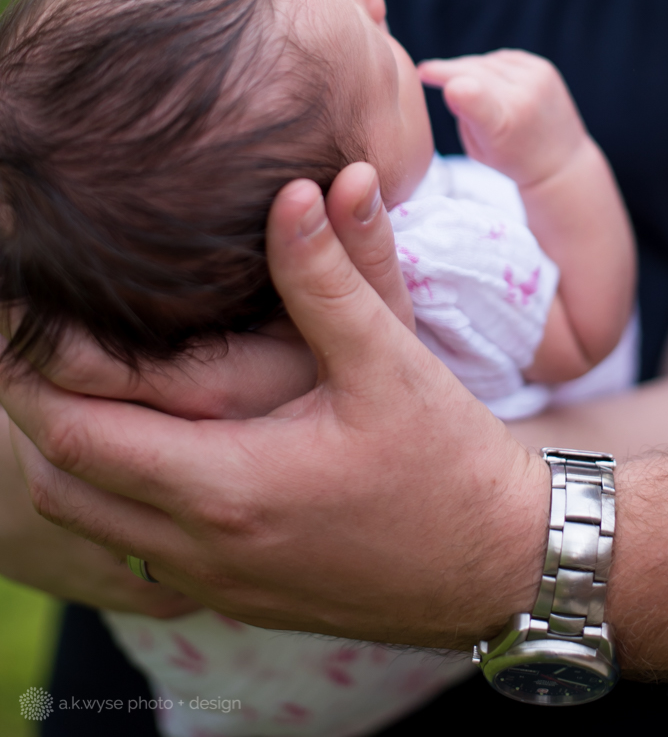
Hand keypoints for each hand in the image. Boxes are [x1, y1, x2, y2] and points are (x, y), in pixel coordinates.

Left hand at [0, 163, 547, 645]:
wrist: (501, 560)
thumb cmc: (447, 459)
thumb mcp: (390, 359)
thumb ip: (330, 275)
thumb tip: (298, 190)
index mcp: (230, 483)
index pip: (81, 434)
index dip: (33, 377)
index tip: (18, 322)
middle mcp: (205, 545)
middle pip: (65, 485)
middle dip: (35, 414)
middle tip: (32, 345)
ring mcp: (218, 581)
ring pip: (96, 526)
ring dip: (73, 458)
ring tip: (81, 385)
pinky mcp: (241, 595)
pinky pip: (139, 550)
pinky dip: (115, 499)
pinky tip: (150, 446)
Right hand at [419, 50, 588, 187]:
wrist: (560, 161)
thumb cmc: (510, 158)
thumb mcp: (477, 149)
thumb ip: (463, 112)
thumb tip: (454, 80)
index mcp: (501, 125)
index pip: (473, 95)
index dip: (446, 79)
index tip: (424, 74)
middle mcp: (522, 97)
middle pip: (469, 71)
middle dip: (444, 70)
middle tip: (425, 72)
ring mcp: (536, 79)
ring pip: (484, 61)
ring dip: (467, 69)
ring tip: (458, 82)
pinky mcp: (544, 68)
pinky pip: (502, 58)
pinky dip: (490, 66)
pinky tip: (485, 79)